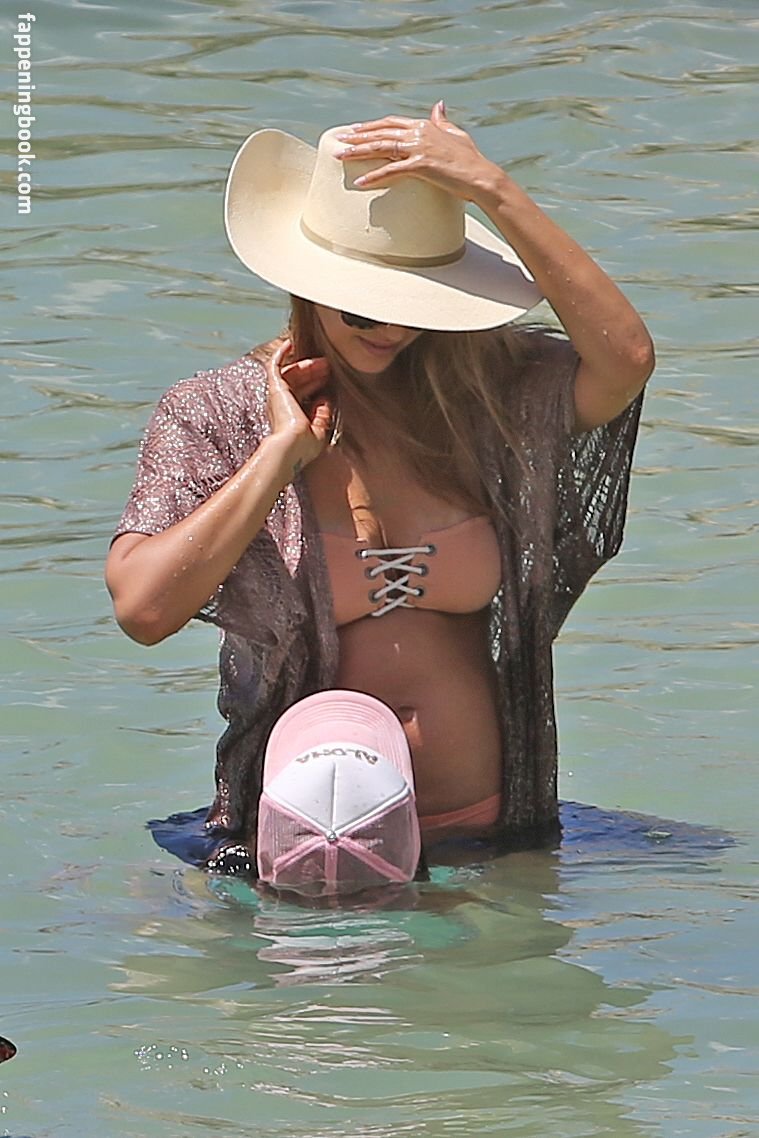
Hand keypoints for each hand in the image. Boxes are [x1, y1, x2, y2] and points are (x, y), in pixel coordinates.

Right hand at [266, 340, 332, 469]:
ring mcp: (277, 396)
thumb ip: (323, 414)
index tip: (330, 379)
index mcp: (292, 416)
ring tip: (322, 360)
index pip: (304, 394)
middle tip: (329, 366)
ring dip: (306, 365)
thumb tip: (325, 398)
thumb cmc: (304, 446)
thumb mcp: (320, 430)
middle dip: (314, 373)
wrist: (290, 446)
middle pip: (299, 382)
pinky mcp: (275, 388)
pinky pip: (274, 366)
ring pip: (291, 373)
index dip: (317, 385)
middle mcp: (282, 405)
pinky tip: (289, 343)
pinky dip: (280, 354)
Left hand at [334, 101, 501, 203]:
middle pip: (381, 132)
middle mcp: (419, 133)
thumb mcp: (456, 135)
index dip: (372, 125)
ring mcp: (419, 148)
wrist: (482, 176)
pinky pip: (392, 171)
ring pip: (381, 147)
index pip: (391, 122)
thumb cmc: (471, 160)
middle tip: (339, 140)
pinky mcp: (421, 165)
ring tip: (340, 156)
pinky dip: (374, 176)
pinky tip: (360, 183)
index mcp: (424, 126)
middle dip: (358, 136)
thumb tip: (439, 104)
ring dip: (358, 152)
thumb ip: (443, 121)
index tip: (355, 129)